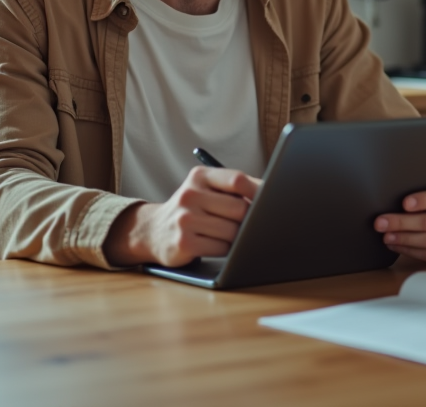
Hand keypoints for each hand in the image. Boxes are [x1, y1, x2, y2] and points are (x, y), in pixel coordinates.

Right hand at [104, 166, 260, 266]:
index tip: (271, 200)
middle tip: (245, 223)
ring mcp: (185, 219)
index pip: (236, 180)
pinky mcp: (184, 243)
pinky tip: (213, 244)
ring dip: (237, 237)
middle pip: (239, 208)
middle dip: (248, 219)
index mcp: (199, 176)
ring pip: (233, 231)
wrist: (154, 231)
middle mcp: (189, 194)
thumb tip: (272, 192)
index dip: (258, 191)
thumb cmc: (192, 209)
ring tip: (225, 234)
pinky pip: (221, 248)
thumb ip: (234, 187)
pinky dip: (224, 249)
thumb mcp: (206, 189)